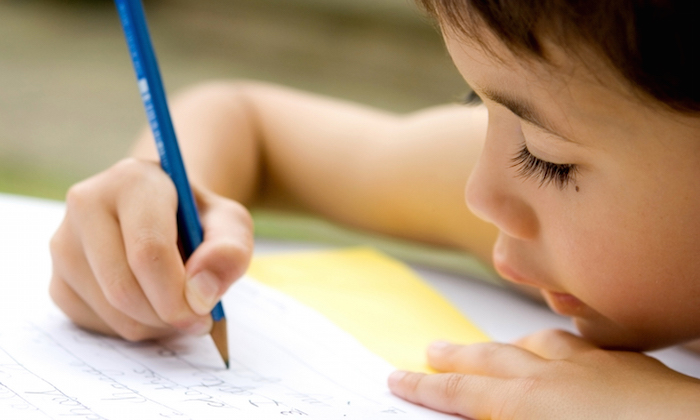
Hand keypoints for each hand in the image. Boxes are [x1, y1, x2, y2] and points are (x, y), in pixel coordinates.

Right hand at [49, 158, 252, 340]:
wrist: (167, 215)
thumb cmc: (198, 219)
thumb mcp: (231, 224)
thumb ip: (229, 250)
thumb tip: (201, 292)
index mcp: (132, 180)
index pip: (147, 251)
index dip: (178, 294)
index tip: (204, 312)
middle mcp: (86, 204)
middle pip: (123, 288)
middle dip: (167, 316)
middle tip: (198, 319)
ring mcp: (64, 243)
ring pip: (110, 311)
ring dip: (153, 325)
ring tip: (178, 304)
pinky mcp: (58, 279)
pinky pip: (94, 324)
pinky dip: (131, 328)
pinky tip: (151, 305)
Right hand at [388, 330, 699, 418]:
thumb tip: (476, 415)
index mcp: (527, 406)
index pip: (460, 395)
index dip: (424, 388)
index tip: (398, 378)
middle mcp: (552, 377)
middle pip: (489, 360)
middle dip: (455, 357)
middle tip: (430, 350)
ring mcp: (591, 366)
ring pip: (535, 344)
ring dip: (506, 345)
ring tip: (494, 347)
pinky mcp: (626, 365)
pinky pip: (580, 345)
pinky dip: (559, 345)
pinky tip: (564, 349)